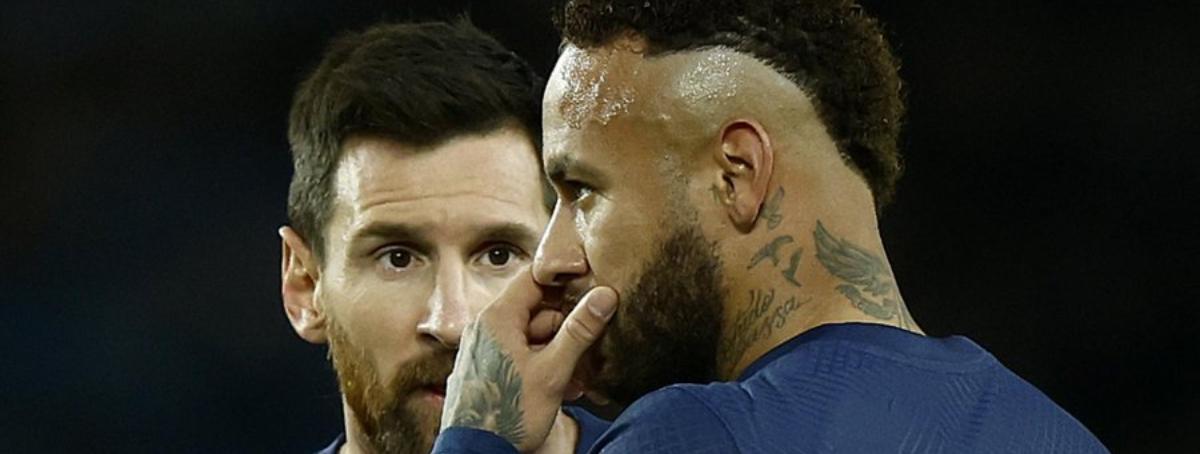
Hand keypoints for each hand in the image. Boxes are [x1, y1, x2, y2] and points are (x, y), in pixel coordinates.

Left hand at [440, 267, 618, 451]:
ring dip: (560, 352)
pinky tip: (565, 387)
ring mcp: (485, 350)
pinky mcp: (488, 370)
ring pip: (532, 337)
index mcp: (497, 318)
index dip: (565, 279)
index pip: (534, 278)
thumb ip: (580, 331)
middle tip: (594, 343)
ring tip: (580, 376)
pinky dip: (543, 366)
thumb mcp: (553, 371)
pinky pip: (521, 356)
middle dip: (568, 327)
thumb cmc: (509, 414)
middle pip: (537, 310)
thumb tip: (604, 296)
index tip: (591, 286)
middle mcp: (486, 328)